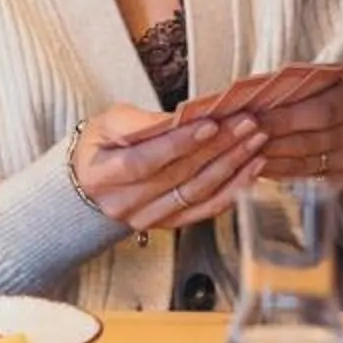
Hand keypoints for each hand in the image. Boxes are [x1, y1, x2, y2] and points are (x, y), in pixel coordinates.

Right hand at [70, 105, 268, 231]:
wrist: (87, 186)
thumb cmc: (98, 149)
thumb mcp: (107, 123)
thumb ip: (143, 121)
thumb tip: (184, 118)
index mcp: (104, 174)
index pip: (145, 161)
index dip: (179, 144)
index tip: (210, 124)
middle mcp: (125, 203)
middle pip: (179, 175)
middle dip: (218, 146)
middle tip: (246, 124)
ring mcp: (148, 218)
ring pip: (197, 193)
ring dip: (231, 166)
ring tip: (254, 142)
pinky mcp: (168, 224)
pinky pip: (205, 210)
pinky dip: (232, 190)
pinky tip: (250, 170)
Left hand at [249, 76, 342, 183]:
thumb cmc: (325, 89)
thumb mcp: (317, 80)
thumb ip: (292, 91)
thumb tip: (250, 107)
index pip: (323, 111)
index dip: (287, 119)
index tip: (254, 121)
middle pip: (315, 140)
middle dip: (274, 141)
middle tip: (243, 141)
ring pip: (309, 164)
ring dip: (273, 161)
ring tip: (245, 155)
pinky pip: (309, 179)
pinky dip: (281, 173)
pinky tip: (260, 167)